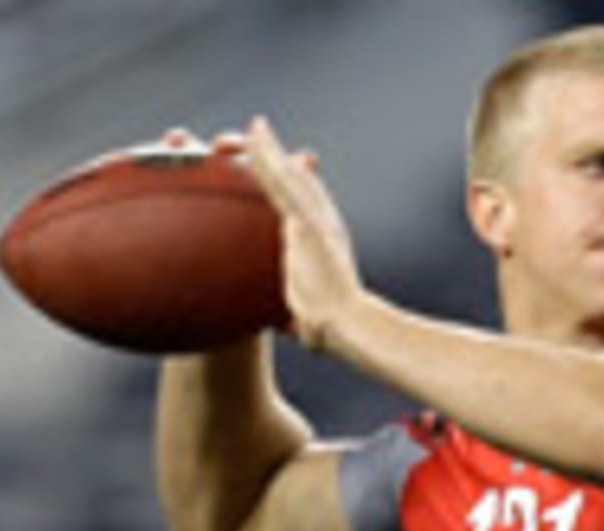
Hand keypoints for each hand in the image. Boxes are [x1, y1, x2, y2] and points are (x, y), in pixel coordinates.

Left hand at [240, 116, 363, 351]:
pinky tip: (252, 138)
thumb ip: (300, 314)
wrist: (351, 325)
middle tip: (265, 139)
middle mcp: (325, 224)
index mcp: (326, 244)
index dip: (299, 187)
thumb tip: (293, 329)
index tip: (288, 171)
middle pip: (300, 184)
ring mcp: (316, 219)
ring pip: (289, 176)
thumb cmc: (334, 331)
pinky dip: (267, 157)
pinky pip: (280, 182)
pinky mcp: (306, 220)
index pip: (308, 209)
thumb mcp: (311, 317)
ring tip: (254, 128)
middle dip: (283, 161)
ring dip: (271, 150)